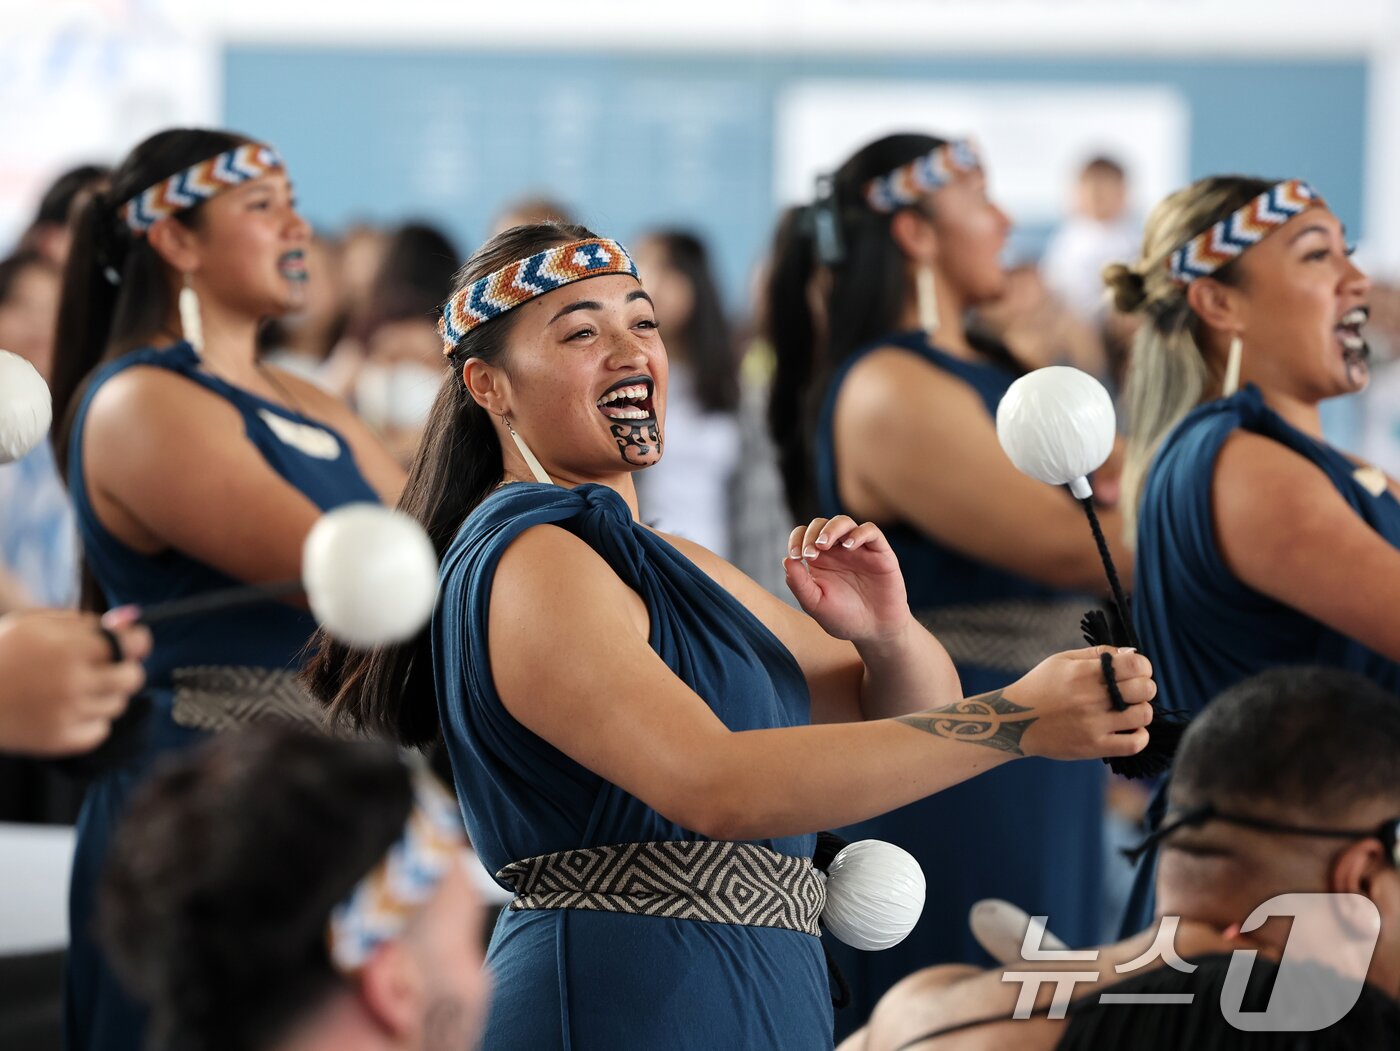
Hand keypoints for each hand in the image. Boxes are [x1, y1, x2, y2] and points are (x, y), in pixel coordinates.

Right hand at [0, 608, 150, 755]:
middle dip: (125, 669)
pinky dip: (91, 721)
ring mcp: (67, 714)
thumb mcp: (36, 623)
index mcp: (68, 649)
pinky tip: (68, 709)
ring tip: (75, 687)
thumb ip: (85, 621)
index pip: (131, 645)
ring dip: (106, 695)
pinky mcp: (59, 741)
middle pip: (133, 678)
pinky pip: (101, 730)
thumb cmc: (2, 653)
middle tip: (106, 668)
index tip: (132, 643)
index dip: (136, 642)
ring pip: (118, 704)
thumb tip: (131, 618)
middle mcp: (72, 682)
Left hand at [784, 516, 910, 645]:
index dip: (797, 539)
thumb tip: (786, 560)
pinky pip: (870, 531)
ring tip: (824, 545)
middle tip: (809, 554)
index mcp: (819, 560)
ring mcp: (858, 549)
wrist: (875, 631)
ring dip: (831, 528)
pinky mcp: (880, 552)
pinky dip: (859, 533)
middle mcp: (837, 550)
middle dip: (812, 534)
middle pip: (821, 524)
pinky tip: (849, 547)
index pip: (803, 535)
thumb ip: (799, 584)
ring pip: (844, 522)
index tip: (795, 556)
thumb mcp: (815, 604)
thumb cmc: (844, 618)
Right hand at [1007, 646, 1154, 760]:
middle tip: (1133, 691)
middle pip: (1144, 689)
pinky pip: (1134, 744)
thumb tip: (1132, 654)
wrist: (1013, 721)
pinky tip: (1130, 729)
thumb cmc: (1040, 686)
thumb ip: (1098, 654)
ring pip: (1143, 715)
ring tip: (1129, 710)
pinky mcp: (1093, 747)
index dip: (1143, 666)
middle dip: (1145, 687)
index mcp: (1084, 673)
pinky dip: (1140, 736)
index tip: (1136, 671)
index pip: (1136, 665)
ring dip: (1142, 710)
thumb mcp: (1062, 660)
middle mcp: (1091, 698)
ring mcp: (1093, 724)